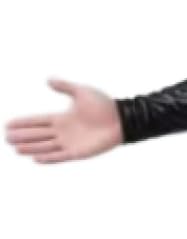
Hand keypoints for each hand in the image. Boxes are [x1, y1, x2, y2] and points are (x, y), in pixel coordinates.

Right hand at [4, 77, 123, 163]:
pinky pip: (61, 156)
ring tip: (16, 149)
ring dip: (31, 147)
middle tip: (7, 138)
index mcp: (63, 118)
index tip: (8, 124)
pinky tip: (36, 158)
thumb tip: (48, 79)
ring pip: (45, 146)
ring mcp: (71, 142)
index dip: (24, 123)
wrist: (122, 119)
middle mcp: (64, 131)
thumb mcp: (81, 92)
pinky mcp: (79, 152)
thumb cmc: (104, 105)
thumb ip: (65, 86)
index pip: (38, 121)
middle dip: (23, 136)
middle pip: (38, 135)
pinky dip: (49, 157)